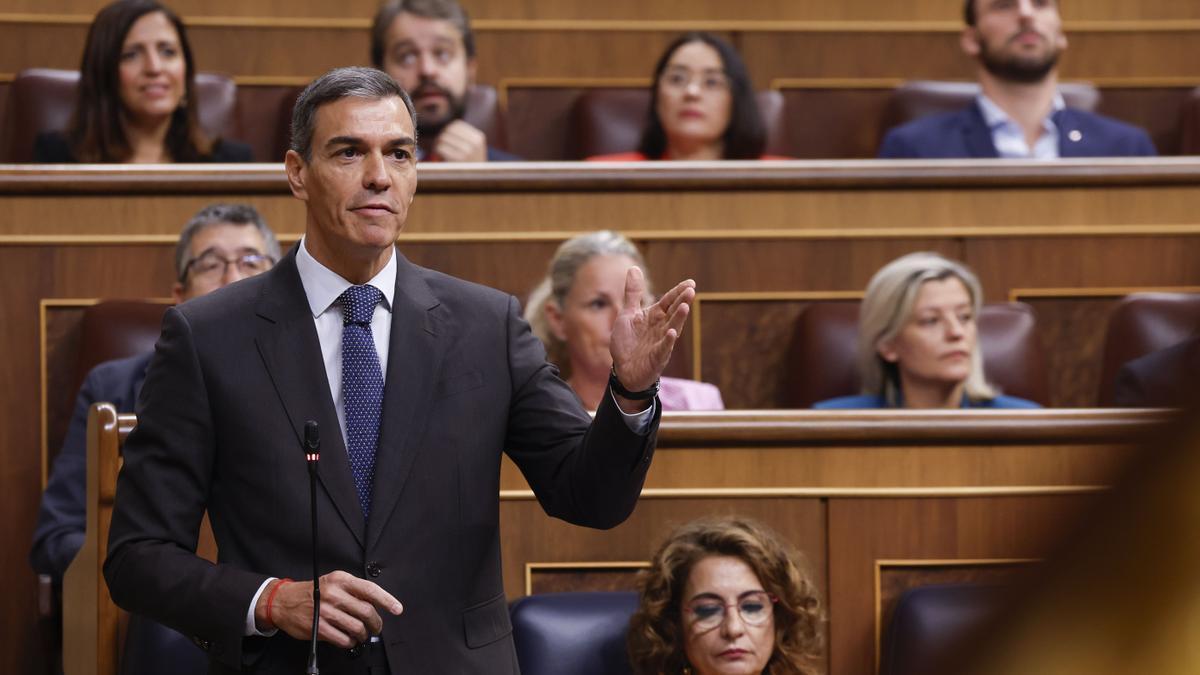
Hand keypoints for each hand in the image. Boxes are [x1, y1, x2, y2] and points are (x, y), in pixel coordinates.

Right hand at [256, 571, 402, 647]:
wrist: (284, 601)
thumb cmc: (313, 592)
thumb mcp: (333, 582)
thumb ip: (353, 590)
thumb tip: (376, 603)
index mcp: (341, 580)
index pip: (370, 589)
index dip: (387, 600)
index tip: (397, 609)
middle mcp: (334, 594)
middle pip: (366, 611)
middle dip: (376, 623)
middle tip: (377, 627)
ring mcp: (326, 611)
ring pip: (357, 627)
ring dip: (364, 634)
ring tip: (362, 634)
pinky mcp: (319, 628)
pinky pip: (343, 639)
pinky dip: (350, 641)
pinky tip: (349, 639)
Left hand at [431, 120, 487, 161]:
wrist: (476, 183)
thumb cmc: (470, 165)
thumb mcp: (474, 148)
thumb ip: (463, 137)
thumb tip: (446, 128)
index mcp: (479, 137)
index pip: (457, 124)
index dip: (447, 130)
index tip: (444, 138)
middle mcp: (475, 143)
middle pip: (449, 130)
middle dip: (441, 136)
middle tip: (438, 145)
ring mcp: (468, 151)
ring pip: (444, 138)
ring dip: (438, 143)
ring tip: (438, 151)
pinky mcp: (459, 160)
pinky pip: (441, 148)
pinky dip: (437, 151)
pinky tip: (439, 157)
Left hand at [609, 267, 694, 408]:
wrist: (624, 370)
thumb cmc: (628, 342)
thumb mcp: (627, 314)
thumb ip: (633, 293)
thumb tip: (634, 268)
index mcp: (655, 316)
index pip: (669, 301)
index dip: (678, 292)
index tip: (690, 283)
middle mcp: (661, 328)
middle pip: (673, 312)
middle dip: (682, 302)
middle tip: (691, 291)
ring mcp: (660, 343)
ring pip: (672, 328)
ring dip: (679, 319)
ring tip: (685, 307)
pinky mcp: (656, 358)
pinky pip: (663, 348)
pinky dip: (668, 341)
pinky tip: (672, 333)